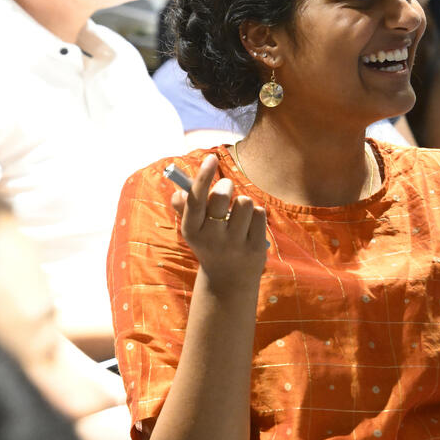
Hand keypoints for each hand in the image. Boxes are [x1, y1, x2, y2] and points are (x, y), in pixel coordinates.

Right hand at [171, 154, 268, 296]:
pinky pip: (260, 214)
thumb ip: (184, 207)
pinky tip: (250, 226)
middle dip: (227, 186)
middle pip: (223, 196)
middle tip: (226, 190)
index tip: (211, 157)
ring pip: (245, 203)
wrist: (227, 282)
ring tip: (238, 215)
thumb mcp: (193, 229)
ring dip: (243, 203)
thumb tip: (179, 191)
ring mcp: (235, 244)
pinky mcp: (255, 248)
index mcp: (192, 230)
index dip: (203, 176)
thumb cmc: (209, 244)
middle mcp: (212, 238)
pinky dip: (256, 215)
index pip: (196, 199)